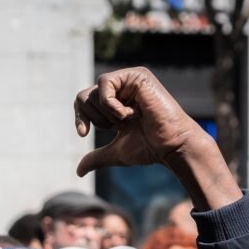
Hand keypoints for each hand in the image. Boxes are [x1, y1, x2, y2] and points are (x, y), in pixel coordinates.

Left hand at [74, 67, 205, 175]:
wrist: (170, 146)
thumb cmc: (148, 147)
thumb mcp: (115, 152)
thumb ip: (96, 157)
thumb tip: (78, 172)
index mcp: (115, 100)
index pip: (83, 102)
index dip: (79, 117)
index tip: (83, 134)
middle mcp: (121, 87)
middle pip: (83, 97)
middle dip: (96, 119)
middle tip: (120, 126)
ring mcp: (129, 80)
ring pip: (93, 93)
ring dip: (107, 115)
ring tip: (130, 119)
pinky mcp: (136, 76)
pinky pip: (105, 85)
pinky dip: (113, 106)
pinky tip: (133, 113)